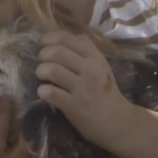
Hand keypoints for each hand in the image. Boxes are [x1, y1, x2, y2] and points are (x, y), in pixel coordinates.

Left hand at [35, 31, 135, 147]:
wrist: (117, 121)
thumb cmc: (104, 91)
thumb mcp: (100, 65)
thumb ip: (84, 49)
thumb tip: (60, 37)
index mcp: (94, 56)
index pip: (65, 38)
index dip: (48, 39)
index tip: (43, 46)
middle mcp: (89, 69)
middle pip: (55, 52)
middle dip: (42, 56)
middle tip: (43, 63)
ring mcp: (82, 88)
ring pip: (51, 70)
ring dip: (40, 71)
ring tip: (42, 76)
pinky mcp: (74, 106)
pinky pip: (50, 92)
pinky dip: (42, 91)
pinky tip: (45, 92)